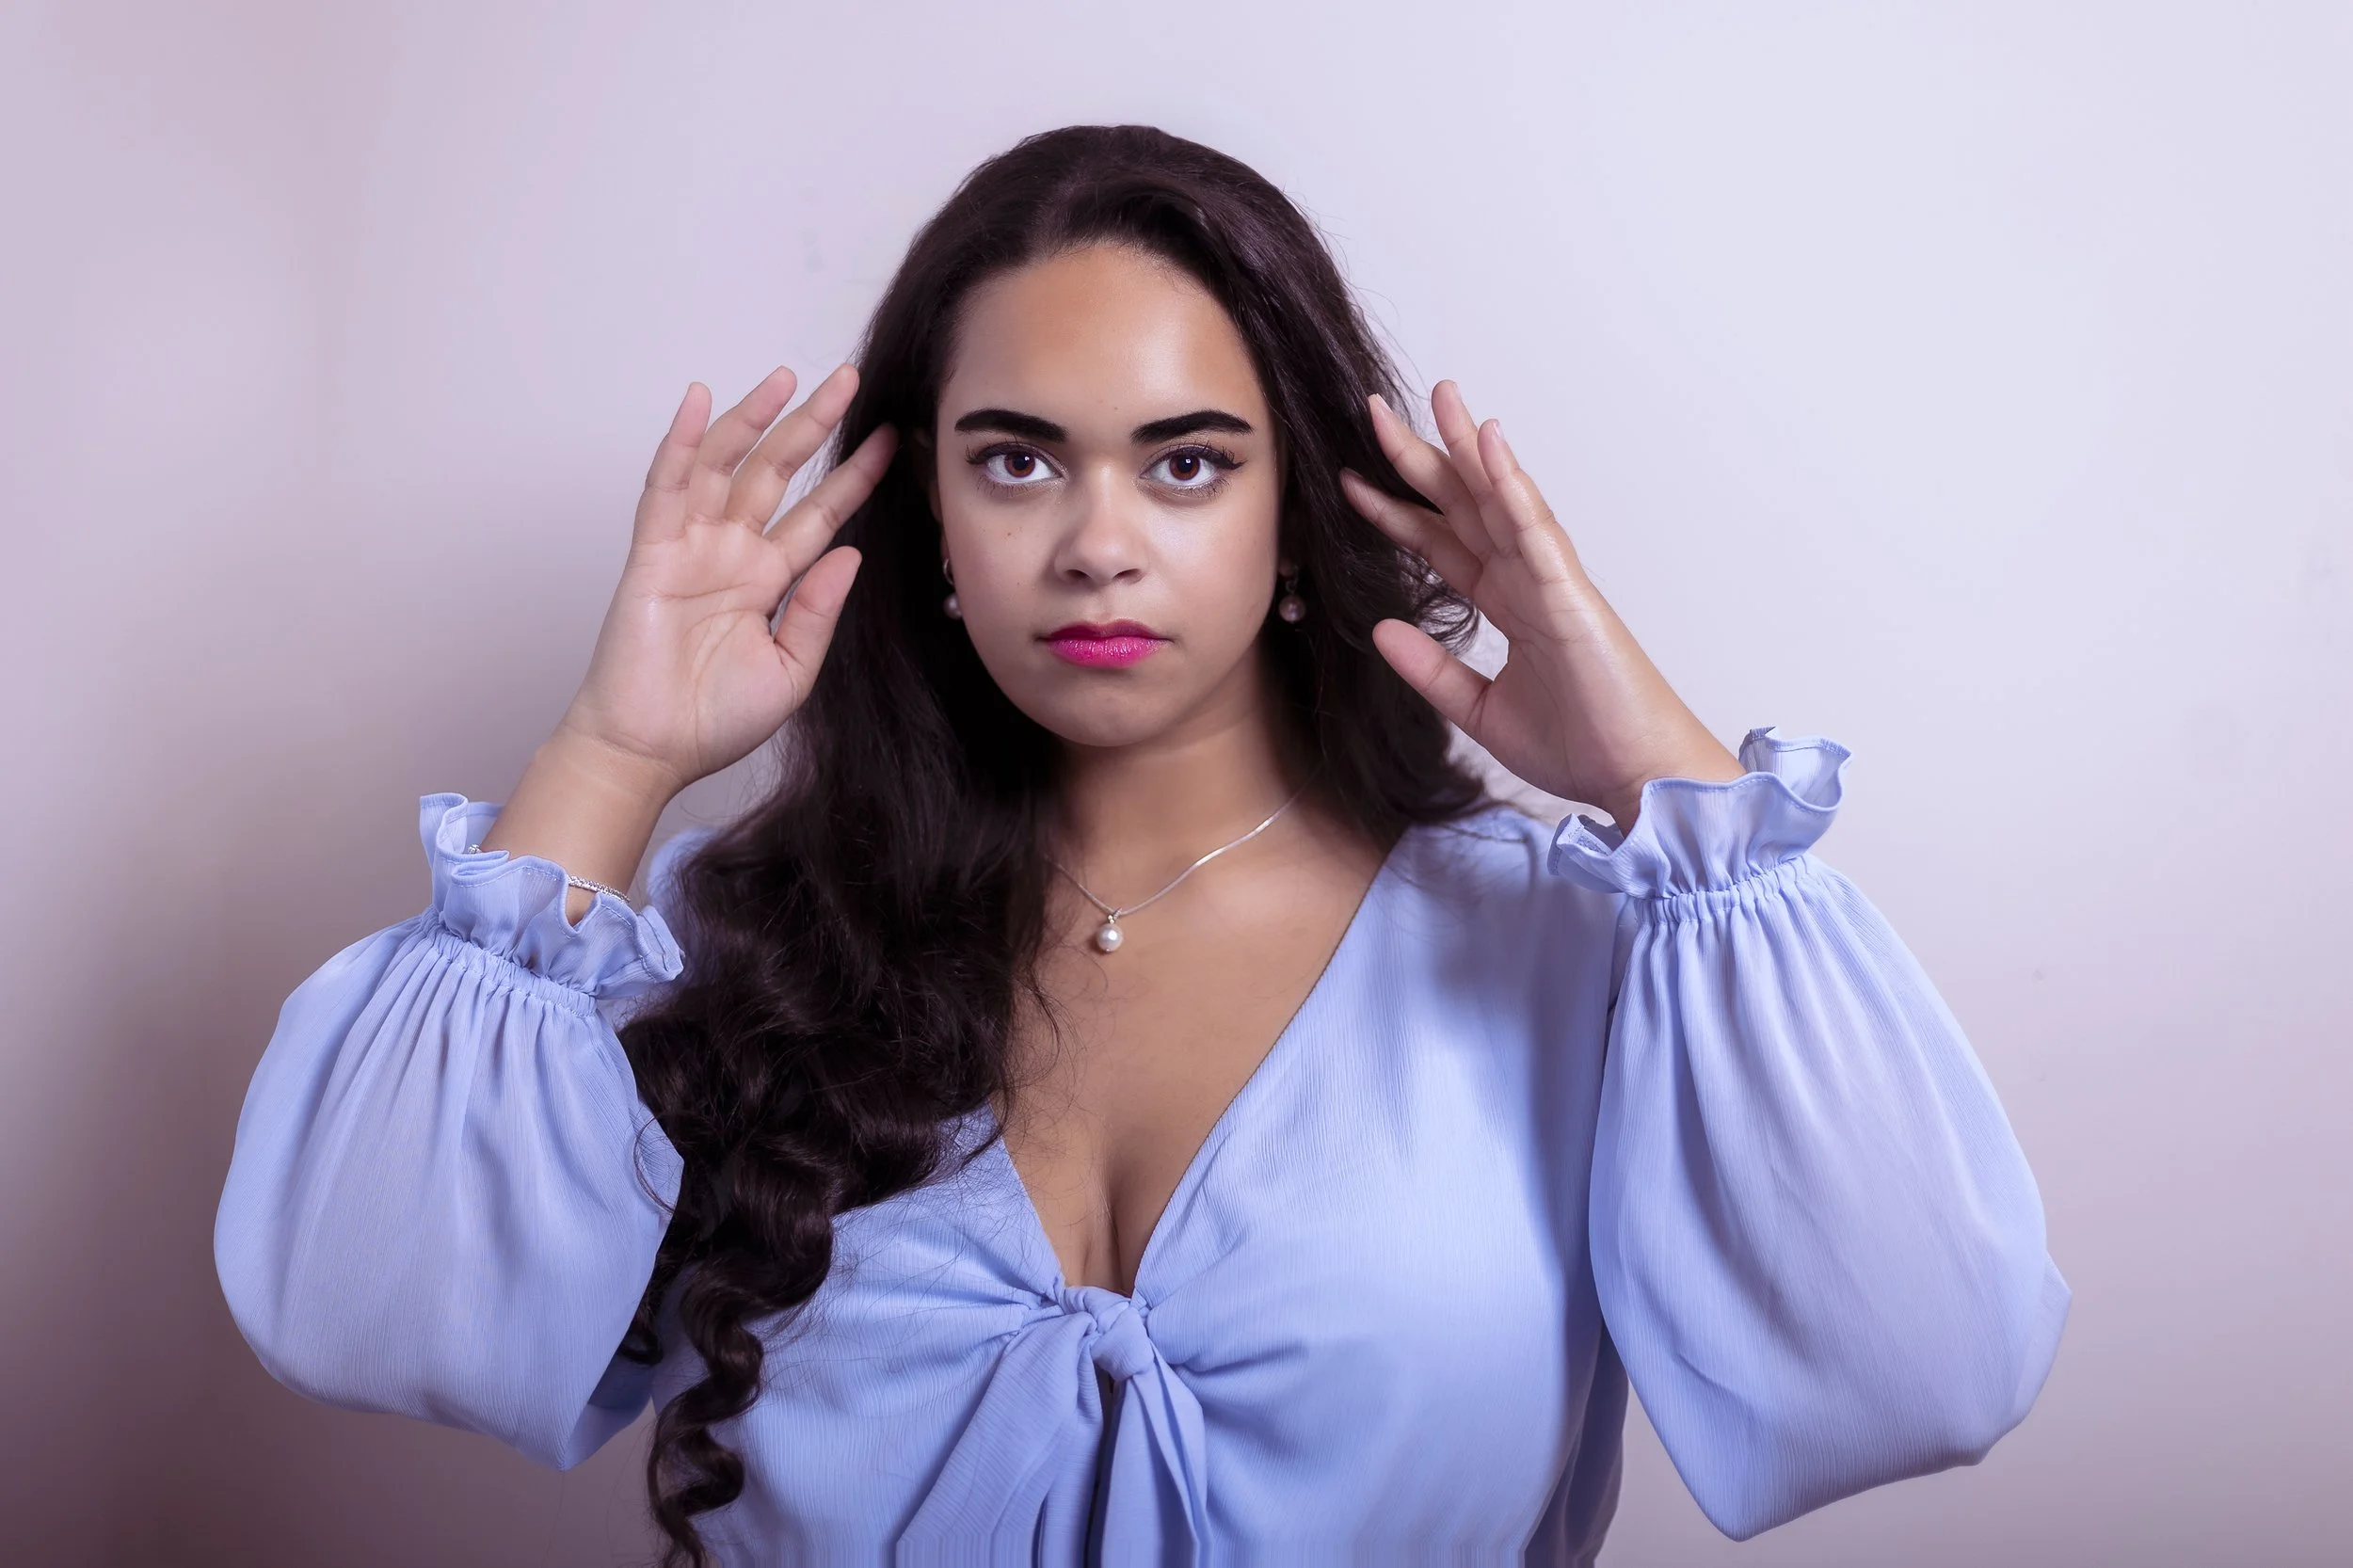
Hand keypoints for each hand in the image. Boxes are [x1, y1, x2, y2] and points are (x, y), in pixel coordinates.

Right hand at [556, 364, 895, 800]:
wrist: (652, 750)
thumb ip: (820, 611)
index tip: (892, 442)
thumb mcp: (792, 670)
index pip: (820, 514)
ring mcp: (692, 547)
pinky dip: (680, 443)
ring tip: (785, 377)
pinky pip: (667, 487)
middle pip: (778, 474)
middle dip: (813, 426)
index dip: (853, 476)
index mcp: (769, 580)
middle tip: (849, 380)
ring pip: (725, 466)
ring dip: (753, 420)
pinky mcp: (653, 553)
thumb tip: (851, 552)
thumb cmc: (713, 719)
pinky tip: (700, 401)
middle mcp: (732, 553)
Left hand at [1341, 382, 1741, 828]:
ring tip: (1441, 397)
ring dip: (1468, 446)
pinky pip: (1536, 530)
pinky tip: (1488, 445)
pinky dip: (1512, 486)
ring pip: (1501, 500)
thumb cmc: (1579, 745)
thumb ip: (1431, 670)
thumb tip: (1380, 630)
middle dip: (1421, 458)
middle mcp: (1526, 581)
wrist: (1636, 778)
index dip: (1397, 513)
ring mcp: (1550, 581)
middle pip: (1464, 506)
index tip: (1351, 481)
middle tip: (1377, 409)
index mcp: (1507, 605)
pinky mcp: (1571, 595)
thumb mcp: (1479, 711)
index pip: (1441, 545)